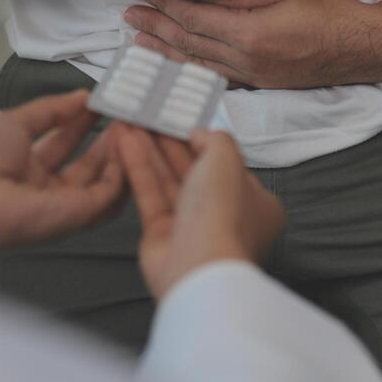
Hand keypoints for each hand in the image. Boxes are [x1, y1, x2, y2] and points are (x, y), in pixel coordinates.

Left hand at [0, 90, 123, 251]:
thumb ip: (50, 109)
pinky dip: (122, 170)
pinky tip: (129, 145)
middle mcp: (44, 186)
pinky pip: (108, 193)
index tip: (101, 102)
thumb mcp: (13, 122)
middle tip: (125, 113)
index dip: (81, 121)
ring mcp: (63, 203)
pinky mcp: (79, 214)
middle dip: (106, 137)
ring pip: (101, 178)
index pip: (62, 141)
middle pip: (85, 162)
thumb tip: (81, 95)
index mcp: (22, 165)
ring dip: (118, 152)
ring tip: (133, 126)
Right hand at [115, 127, 283, 299]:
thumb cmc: (223, 211)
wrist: (197, 265)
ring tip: (131, 122)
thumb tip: (198, 134)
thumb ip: (214, 139)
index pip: (229, 167)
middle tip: (150, 117)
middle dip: (172, 143)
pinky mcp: (162, 235)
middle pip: (195, 171)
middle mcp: (225, 216)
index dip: (205, 143)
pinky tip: (125, 142)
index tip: (183, 122)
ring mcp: (192, 227)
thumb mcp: (227, 159)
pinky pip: (151, 194)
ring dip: (151, 150)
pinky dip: (139, 168)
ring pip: (169, 181)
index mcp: (255, 204)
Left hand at [125, 0, 381, 88]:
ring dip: (166, 55)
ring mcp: (255, 78)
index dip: (168, 6)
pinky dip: (193, 73)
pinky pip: (218, 80)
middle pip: (190, 45)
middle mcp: (247, 63)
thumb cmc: (331, 10)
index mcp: (251, 36)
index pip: (196, 20)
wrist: (364, 47)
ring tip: (139, 47)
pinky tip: (177, 70)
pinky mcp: (263, 85)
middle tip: (128, 19)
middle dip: (156, 31)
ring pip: (198, 67)